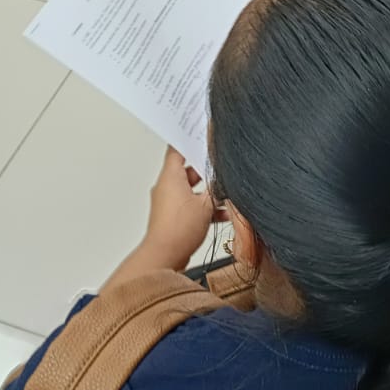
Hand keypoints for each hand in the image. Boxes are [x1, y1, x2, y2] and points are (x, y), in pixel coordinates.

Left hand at [141, 147, 221, 270]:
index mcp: (170, 176)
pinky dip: (203, 207)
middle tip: (220, 169)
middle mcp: (166, 187)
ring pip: (191, 189)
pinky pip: (190, 205)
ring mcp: (168, 202)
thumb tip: (223, 176)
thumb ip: (217, 186)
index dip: (189, 139)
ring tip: (225, 196)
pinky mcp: (171, 217)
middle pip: (187, 170)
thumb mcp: (206, 204)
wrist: (164, 257)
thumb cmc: (178, 230)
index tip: (199, 132)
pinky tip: (221, 214)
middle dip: (206, 171)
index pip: (178, 148)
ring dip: (207, 193)